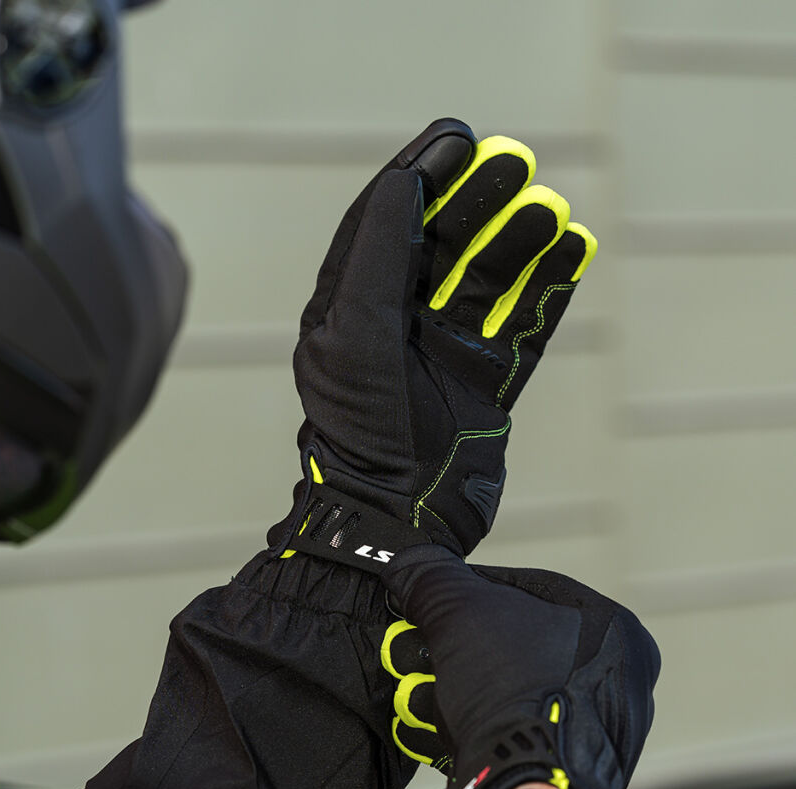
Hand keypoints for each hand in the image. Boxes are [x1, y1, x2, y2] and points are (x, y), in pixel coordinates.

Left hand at [269, 120, 596, 568]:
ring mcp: (442, 357)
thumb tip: (407, 181)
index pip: (386, 223)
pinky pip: (521, 328)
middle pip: (441, 246)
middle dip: (477, 203)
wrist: (394, 516)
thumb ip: (377, 254)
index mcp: (351, 309)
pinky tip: (571, 252)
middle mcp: (396, 327)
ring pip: (486, 283)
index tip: (459, 138)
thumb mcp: (355, 331)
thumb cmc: (361, 426)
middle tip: (516, 163)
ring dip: (518, 243)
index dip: (421, 175)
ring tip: (549, 209)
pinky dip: (546, 291)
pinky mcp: (483, 387)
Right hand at [382, 546, 659, 788]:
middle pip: (512, 642)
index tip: (428, 603)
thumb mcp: (458, 612)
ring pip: (506, 687)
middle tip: (420, 652)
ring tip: (423, 693)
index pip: (525, 587)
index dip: (465, 591)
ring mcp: (595, 729)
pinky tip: (441, 727)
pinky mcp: (568, 769)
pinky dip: (473, 724)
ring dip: (457, 688)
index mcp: (613, 628)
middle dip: (455, 647)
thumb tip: (407, 561)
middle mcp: (615, 679)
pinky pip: (511, 729)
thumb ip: (430, 577)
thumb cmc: (512, 693)